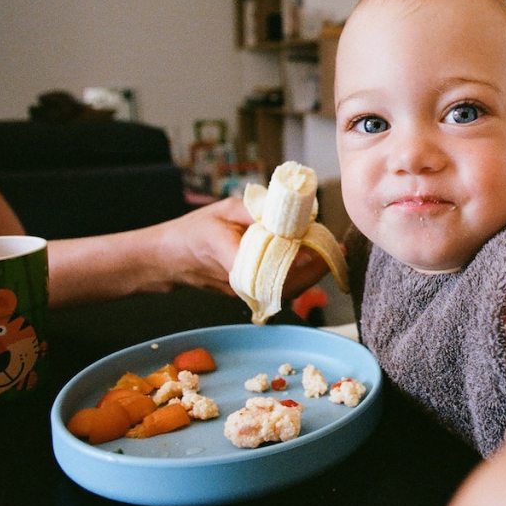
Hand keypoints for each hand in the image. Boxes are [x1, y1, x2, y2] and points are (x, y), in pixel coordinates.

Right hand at [148, 197, 329, 298]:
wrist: (170, 258)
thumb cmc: (195, 230)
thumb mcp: (224, 210)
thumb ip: (256, 210)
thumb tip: (290, 209)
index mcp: (230, 257)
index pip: (269, 268)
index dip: (296, 262)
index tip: (315, 249)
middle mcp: (240, 283)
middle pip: (286, 284)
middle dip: (314, 268)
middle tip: (335, 248)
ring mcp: (246, 294)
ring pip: (286, 291)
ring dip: (311, 274)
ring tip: (330, 253)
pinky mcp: (250, 295)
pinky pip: (280, 290)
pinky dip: (300, 277)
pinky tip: (315, 261)